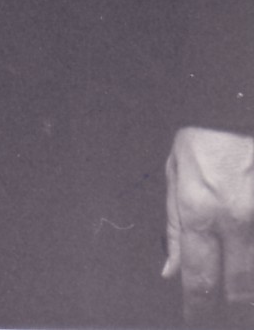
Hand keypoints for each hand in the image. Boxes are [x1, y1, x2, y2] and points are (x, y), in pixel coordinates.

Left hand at [165, 126, 253, 321]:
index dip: (198, 306)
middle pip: (238, 287)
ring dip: (248, 292)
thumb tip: (170, 271)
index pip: (198, 276)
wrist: (236, 108)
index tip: (195, 318)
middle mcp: (234, 218)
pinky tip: (248, 263)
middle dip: (230, 307)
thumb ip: (173, 225)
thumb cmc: (203, 139)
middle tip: (224, 312)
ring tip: (238, 298)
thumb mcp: (175, 173)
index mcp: (199, 208)